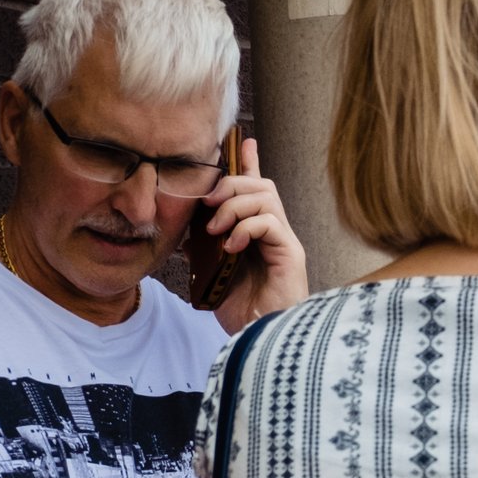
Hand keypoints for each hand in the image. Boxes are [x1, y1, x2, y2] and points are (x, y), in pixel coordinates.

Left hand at [202, 137, 309, 332]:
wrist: (256, 337)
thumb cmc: (238, 310)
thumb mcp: (210, 270)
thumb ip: (203, 244)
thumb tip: (186, 224)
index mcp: (258, 233)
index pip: (256, 188)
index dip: (249, 162)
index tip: (242, 141)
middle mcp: (276, 233)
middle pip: (261, 185)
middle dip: (230, 186)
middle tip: (208, 206)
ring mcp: (285, 242)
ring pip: (265, 196)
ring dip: (233, 206)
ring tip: (216, 230)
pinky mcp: (291, 254)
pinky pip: (269, 221)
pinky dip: (245, 227)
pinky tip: (232, 245)